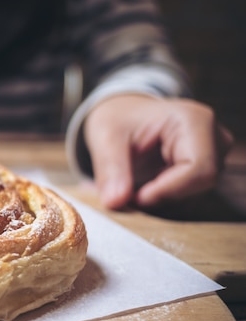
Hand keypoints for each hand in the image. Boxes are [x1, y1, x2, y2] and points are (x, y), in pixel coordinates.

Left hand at [83, 94, 232, 209]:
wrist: (126, 117)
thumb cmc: (118, 119)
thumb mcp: (106, 137)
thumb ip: (112, 169)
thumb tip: (114, 203)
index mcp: (195, 120)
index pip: (198, 169)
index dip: (166, 190)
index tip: (134, 198)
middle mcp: (214, 139)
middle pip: (199, 186)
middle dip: (160, 197)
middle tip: (125, 196)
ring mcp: (214, 158)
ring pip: (193, 197)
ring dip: (159, 202)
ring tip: (130, 189)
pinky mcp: (205, 173)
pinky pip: (187, 200)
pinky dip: (161, 202)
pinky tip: (142, 191)